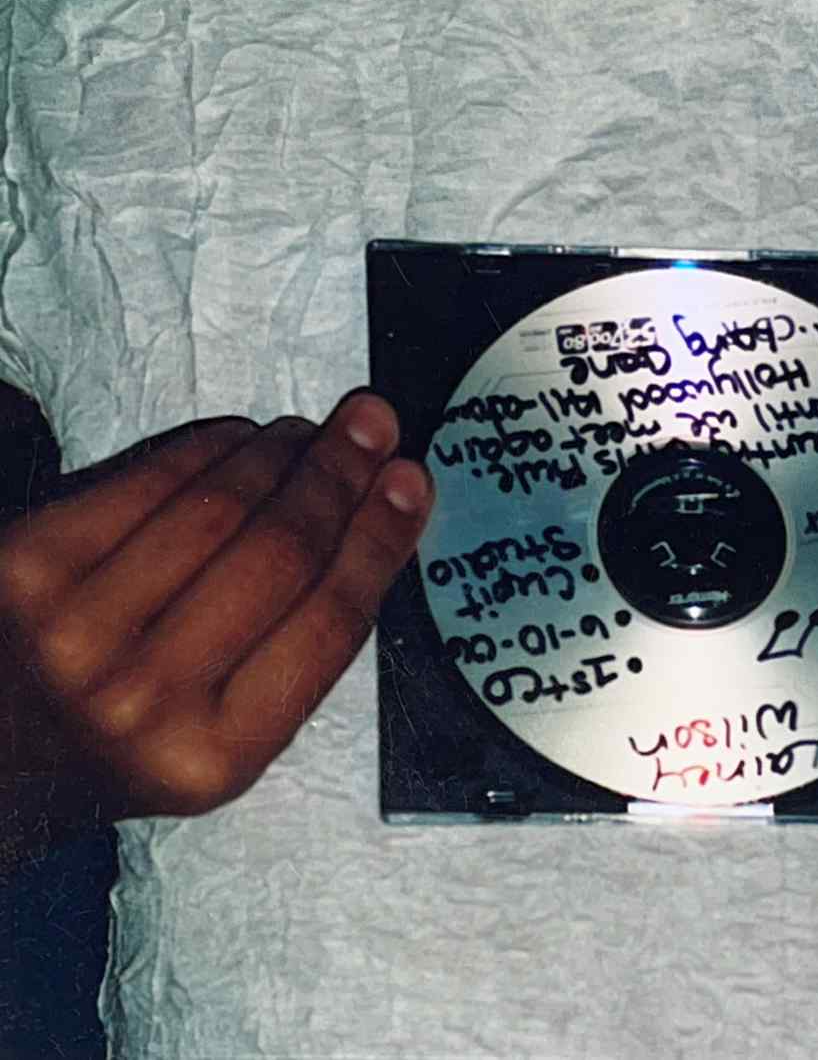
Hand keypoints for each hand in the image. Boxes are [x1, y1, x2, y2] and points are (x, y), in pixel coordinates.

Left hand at [0, 391, 430, 825]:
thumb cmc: (122, 737)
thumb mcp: (220, 739)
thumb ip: (293, 652)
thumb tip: (369, 524)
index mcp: (215, 757)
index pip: (328, 622)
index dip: (380, 538)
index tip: (412, 483)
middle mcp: (145, 700)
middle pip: (281, 554)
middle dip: (340, 475)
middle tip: (374, 425)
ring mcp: (76, 630)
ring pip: (216, 508)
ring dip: (281, 453)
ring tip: (314, 431)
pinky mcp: (24, 565)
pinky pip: (143, 483)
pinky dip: (206, 448)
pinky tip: (241, 437)